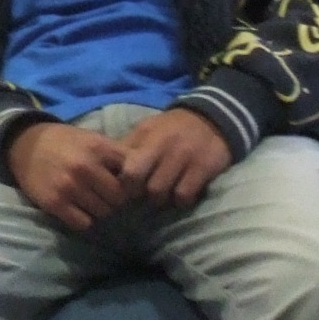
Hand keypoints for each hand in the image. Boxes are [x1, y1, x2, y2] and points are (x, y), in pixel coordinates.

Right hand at [7, 120, 132, 231]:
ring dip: (101, 210)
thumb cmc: (64, 142)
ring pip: (103, 212)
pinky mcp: (55, 203)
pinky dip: (85, 219)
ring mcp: (69, 186)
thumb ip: (115, 155)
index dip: (133, 183)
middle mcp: (85, 167)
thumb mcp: (92, 138)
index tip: (129, 187)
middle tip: (110, 197)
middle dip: (117, 200)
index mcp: (98, 148)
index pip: (132, 175)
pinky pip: (84, 223)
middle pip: (119, 198)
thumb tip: (144, 175)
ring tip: (93, 202)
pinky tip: (80, 209)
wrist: (24, 145)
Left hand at [117, 109, 233, 211]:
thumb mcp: (147, 129)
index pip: (127, 167)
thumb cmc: (171, 128)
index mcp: (147, 136)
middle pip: (140, 182)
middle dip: (137, 194)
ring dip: (158, 199)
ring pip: (161, 192)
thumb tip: (107, 167)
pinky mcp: (203, 168)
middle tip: (140, 196)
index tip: (124, 188)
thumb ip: (128, 147)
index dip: (123, 183)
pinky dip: (179, 200)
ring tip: (160, 196)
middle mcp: (164, 146)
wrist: (211, 119)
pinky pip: (184, 195)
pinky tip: (179, 195)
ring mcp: (185, 157)